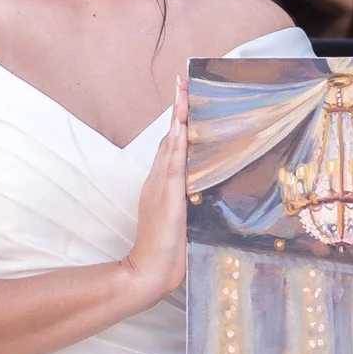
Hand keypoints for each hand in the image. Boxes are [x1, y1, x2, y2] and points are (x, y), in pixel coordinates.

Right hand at [125, 76, 189, 301]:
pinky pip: (173, 165)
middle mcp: (158, 180)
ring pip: (170, 145)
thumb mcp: (181, 218)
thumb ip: (187, 199)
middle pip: (170, 138)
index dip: (178, 122)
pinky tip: (181, 128)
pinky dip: (177, 145)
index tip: (183, 99)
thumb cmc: (167, 249)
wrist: (149, 270)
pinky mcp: (166, 197)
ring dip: (177, 119)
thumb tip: (203, 186)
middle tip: (183, 83)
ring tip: (182, 93)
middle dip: (177, 110)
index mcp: (161, 184)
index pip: (172, 146)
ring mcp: (160, 187)